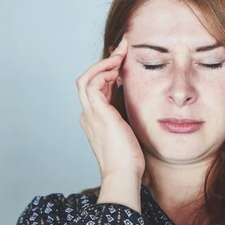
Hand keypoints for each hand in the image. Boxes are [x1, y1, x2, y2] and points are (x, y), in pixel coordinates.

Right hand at [76, 37, 144, 179]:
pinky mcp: (98, 113)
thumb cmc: (129, 161)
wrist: (123, 175)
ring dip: (103, 64)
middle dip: (105, 62)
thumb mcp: (129, 133)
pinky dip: (104, 72)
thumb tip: (139, 105)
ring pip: (86, 79)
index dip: (108, 74)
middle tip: (123, 49)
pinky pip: (93, 83)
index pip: (97, 89)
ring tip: (121, 57)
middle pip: (87, 80)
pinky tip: (119, 69)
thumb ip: (128, 118)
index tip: (124, 63)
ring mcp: (90, 114)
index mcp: (95, 120)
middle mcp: (88, 115)